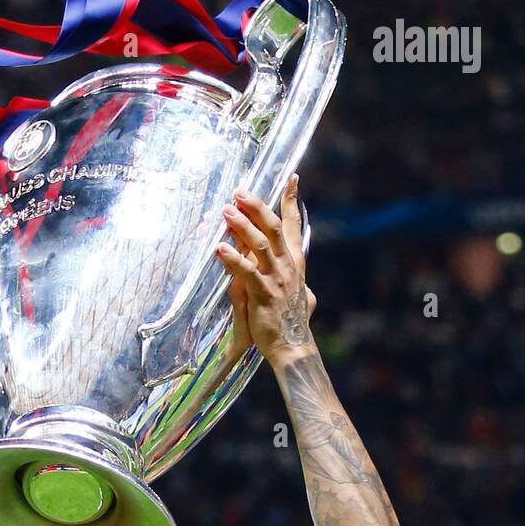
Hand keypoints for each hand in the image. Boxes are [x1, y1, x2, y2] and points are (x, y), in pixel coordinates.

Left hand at [216, 173, 315, 361]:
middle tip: (239, 192)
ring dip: (241, 226)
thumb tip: (306, 288)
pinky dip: (232, 259)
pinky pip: (247, 272)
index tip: (292, 178)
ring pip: (260, 244)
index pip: (293, 226)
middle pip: (273, 227)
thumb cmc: (293, 323)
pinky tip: (218, 249)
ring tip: (225, 211)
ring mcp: (277, 279)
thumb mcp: (303, 298)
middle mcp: (288, 266)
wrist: (293, 347)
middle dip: (256, 206)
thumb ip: (300, 286)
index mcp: (296, 263)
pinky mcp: (263, 294)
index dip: (292, 201)